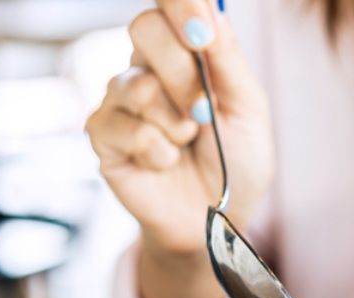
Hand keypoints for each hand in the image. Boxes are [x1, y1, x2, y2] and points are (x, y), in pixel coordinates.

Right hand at [86, 0, 272, 297]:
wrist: (217, 221)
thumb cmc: (237, 163)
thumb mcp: (249, 110)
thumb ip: (228, 61)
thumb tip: (212, 9)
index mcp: (187, 54)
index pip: (169, 6)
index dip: (180, 6)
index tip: (200, 32)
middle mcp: (149, 68)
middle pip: (144, 28)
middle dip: (182, 72)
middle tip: (204, 111)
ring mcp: (121, 100)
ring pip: (135, 84)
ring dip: (174, 121)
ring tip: (189, 143)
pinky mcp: (104, 135)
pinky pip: (124, 127)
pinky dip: (157, 150)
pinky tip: (167, 163)